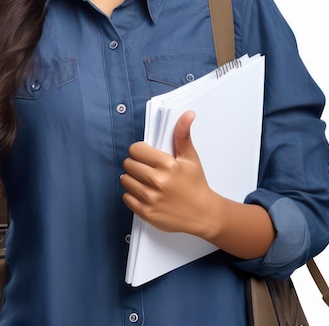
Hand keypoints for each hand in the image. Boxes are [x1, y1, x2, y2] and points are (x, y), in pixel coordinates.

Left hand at [121, 111, 217, 237]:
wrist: (203, 215)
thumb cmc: (196, 184)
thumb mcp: (190, 158)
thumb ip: (183, 134)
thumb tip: (188, 114)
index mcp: (167, 165)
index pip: (136, 149)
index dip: (139, 151)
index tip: (146, 156)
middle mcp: (157, 181)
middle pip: (128, 164)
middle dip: (135, 164)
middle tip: (146, 168)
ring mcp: (150, 198)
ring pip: (125, 180)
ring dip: (132, 179)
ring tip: (145, 181)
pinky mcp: (146, 213)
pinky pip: (126, 197)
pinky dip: (132, 195)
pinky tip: (145, 194)